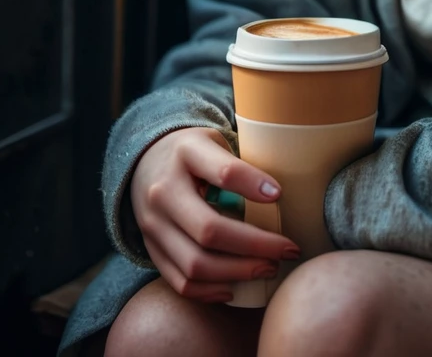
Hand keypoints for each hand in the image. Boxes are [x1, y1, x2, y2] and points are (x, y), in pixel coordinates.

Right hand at [130, 127, 298, 301]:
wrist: (144, 161)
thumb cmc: (193, 152)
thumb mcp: (214, 140)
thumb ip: (240, 162)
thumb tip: (278, 194)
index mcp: (186, 153)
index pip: (223, 172)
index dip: (252, 184)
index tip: (279, 194)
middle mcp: (163, 191)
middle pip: (210, 230)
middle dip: (256, 246)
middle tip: (288, 249)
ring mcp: (153, 224)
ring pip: (195, 264)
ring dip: (238, 272)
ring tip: (269, 268)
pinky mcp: (151, 248)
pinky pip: (179, 281)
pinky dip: (210, 291)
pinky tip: (235, 288)